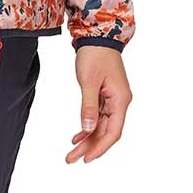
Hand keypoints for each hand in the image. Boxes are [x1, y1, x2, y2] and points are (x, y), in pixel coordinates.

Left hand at [66, 46, 131, 163]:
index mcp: (120, 100)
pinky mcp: (105, 94)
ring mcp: (112, 98)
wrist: (96, 34)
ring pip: (101, 125)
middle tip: (72, 159)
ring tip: (72, 151)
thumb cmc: (94, 54)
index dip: (100, 147)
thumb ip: (88, 107)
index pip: (113, 132)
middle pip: (106, 131)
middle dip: (90, 146)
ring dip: (87, 138)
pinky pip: (98, 115)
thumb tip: (88, 129)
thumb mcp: (88, 81)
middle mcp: (119, 102)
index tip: (86, 158)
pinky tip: (77, 135)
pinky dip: (88, 125)